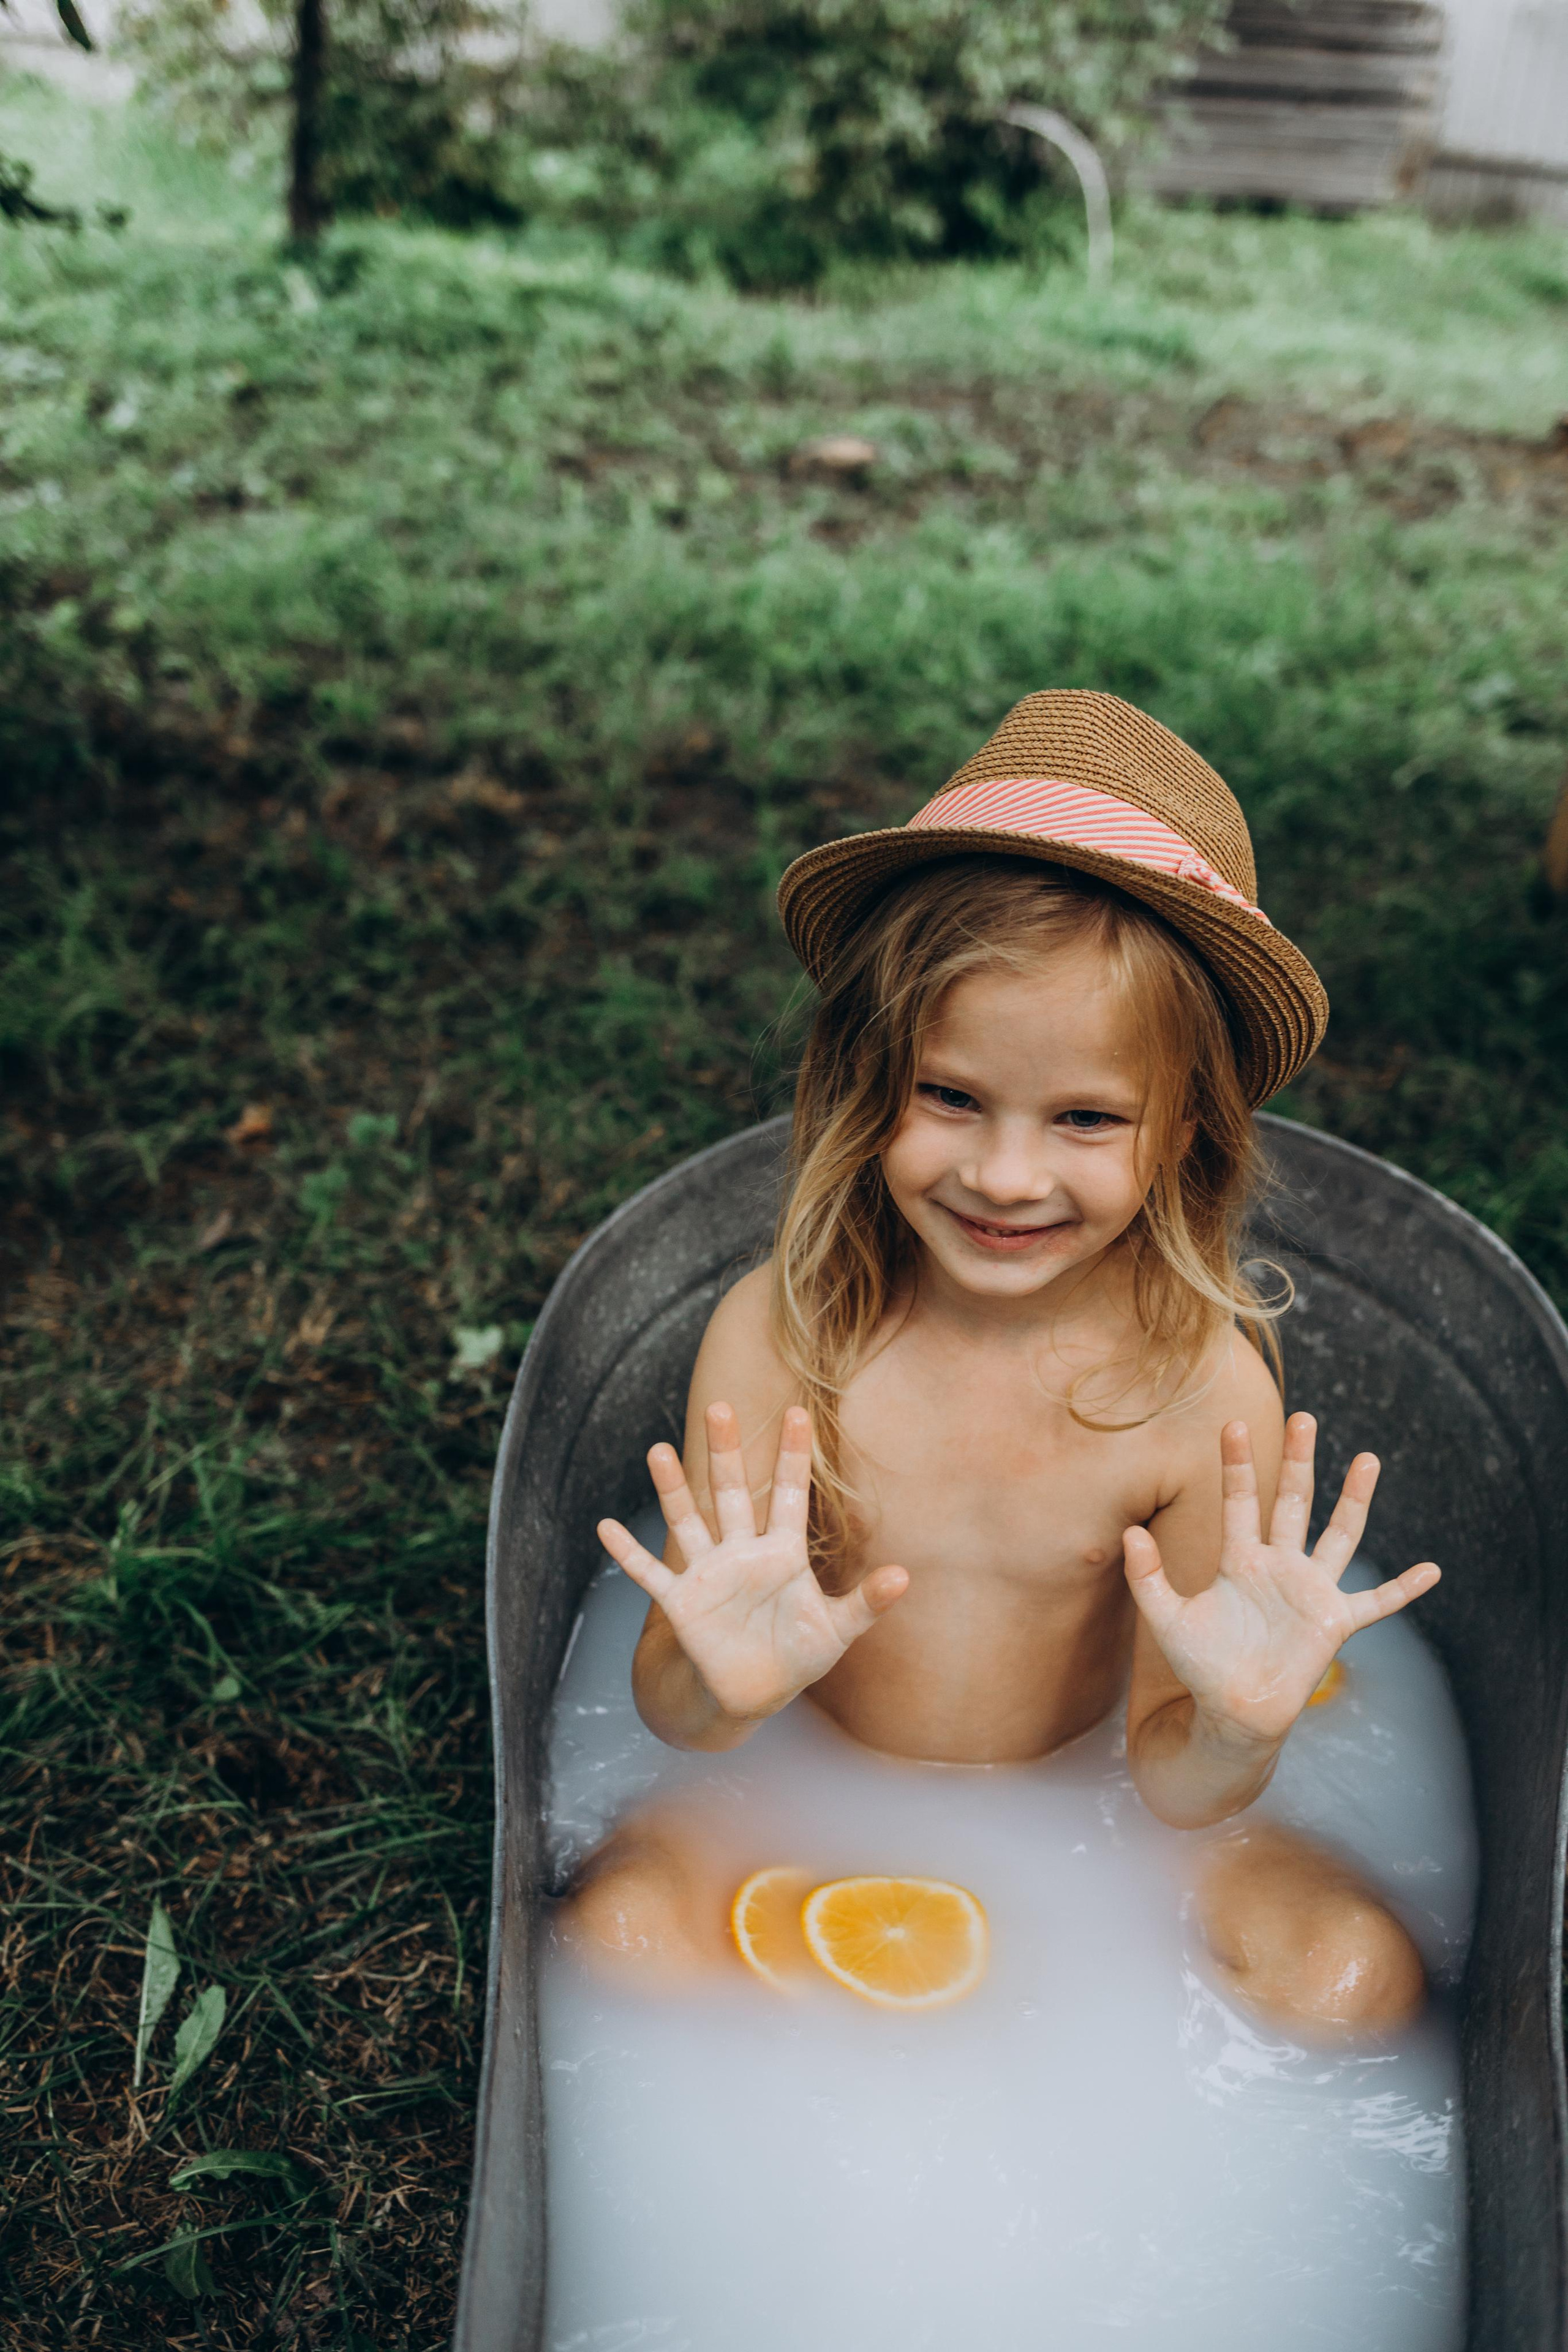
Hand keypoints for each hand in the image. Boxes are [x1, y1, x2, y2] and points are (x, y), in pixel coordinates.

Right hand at [597, 1402, 908, 1725]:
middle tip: (721, 1407)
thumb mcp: (836, 1630)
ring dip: (672, 1489)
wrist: (753, 1693)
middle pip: (733, 1492)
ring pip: (688, 1522)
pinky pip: (650, 1575)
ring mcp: (710, 1574)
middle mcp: (743, 1552)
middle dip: (727, 1452)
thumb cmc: (798, 1655)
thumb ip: (867, 1603)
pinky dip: (627, 1554)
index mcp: (783, 1553)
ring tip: (656, 1451)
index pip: (791, 1494)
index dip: (793, 1455)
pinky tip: (604, 1527)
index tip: (798, 1412)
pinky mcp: (683, 1603)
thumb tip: (905, 1576)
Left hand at [1123, 1414, 1439, 1747]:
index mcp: (1240, 1559)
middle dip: (1298, 1461)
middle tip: (1304, 1417)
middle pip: (1292, 1502)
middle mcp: (1279, 1565)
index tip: (1232, 1423)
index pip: (1239, 1500)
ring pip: (1339, 1535)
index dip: (1236, 1464)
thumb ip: (1146, 1577)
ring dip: (1354, 1500)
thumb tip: (1127, 1532)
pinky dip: (1404, 1589)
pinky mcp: (1334, 1622)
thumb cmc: (1200, 1665)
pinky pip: (1377, 1602)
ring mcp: (1310, 1591)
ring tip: (1368, 1459)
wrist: (1233, 1711)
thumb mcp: (1167, 1618)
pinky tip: (1432, 1571)